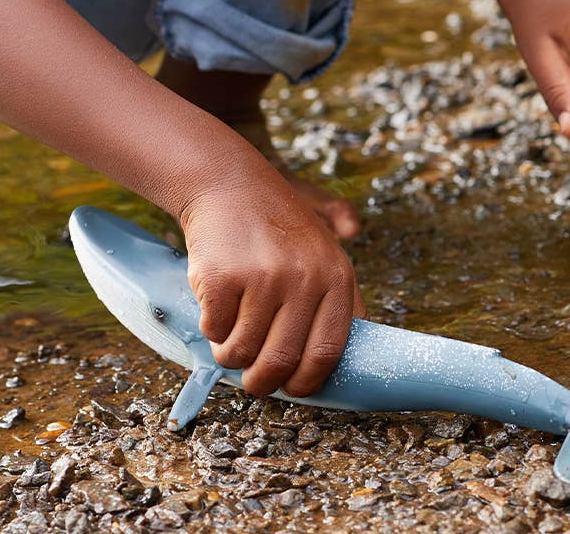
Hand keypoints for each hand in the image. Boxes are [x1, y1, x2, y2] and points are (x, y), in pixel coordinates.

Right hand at [179, 176, 364, 396]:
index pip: (327, 352)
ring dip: (232, 356)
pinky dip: (211, 329)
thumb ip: (340, 300)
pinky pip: (215, 330)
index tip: (293, 387)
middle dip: (263, 381)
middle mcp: (304, 278)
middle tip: (253, 380)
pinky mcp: (223, 277)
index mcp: (335, 276)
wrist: (228, 182)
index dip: (307, 381)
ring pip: (243, 351)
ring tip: (230, 339)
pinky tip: (216, 305)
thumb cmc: (276, 225)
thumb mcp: (324, 250)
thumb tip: (357, 359)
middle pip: (282, 361)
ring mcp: (263, 278)